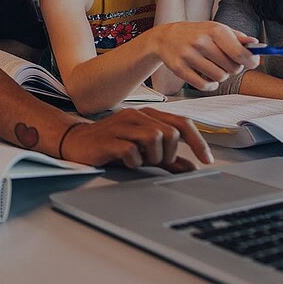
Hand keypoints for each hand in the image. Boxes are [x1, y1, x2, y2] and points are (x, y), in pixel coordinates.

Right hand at [61, 108, 212, 170]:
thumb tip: (191, 168)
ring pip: (155, 139)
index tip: (206, 160)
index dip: (198, 142)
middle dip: (168, 154)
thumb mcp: (143, 150)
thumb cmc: (111, 144)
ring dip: (152, 157)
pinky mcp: (109, 139)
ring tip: (139, 161)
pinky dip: (134, 162)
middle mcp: (137, 116)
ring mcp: (122, 126)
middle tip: (155, 162)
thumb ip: (168, 158)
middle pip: (170, 133)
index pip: (182, 123)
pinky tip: (125, 162)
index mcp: (147, 115)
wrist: (75, 142)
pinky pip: (132, 152)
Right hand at [152, 22, 260, 90]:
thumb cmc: (194, 33)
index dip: (251, 61)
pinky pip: (204, 86)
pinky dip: (209, 85)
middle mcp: (201, 42)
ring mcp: (189, 56)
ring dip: (221, 76)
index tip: (252, 63)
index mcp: (214, 30)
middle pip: (232, 68)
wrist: (165, 37)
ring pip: (220, 78)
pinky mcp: (179, 68)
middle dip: (234, 68)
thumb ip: (237, 37)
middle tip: (227, 64)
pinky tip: (206, 78)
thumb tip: (256, 45)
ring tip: (214, 68)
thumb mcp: (215, 28)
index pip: (240, 53)